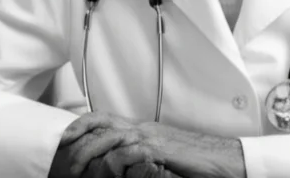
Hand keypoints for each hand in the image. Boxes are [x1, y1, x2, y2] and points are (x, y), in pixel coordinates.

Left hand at [48, 112, 245, 177]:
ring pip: (111, 138)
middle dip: (78, 138)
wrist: (225, 159)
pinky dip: (116, 162)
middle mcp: (143, 129)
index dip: (81, 125)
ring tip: (79, 170)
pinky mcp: (160, 150)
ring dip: (91, 154)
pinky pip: (131, 153)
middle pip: (101, 124)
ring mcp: (151, 137)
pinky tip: (111, 171)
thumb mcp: (160, 157)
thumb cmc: (195, 161)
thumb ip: (138, 158)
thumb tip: (118, 166)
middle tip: (64, 156)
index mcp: (141, 129)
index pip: (104, 119)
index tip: (64, 137)